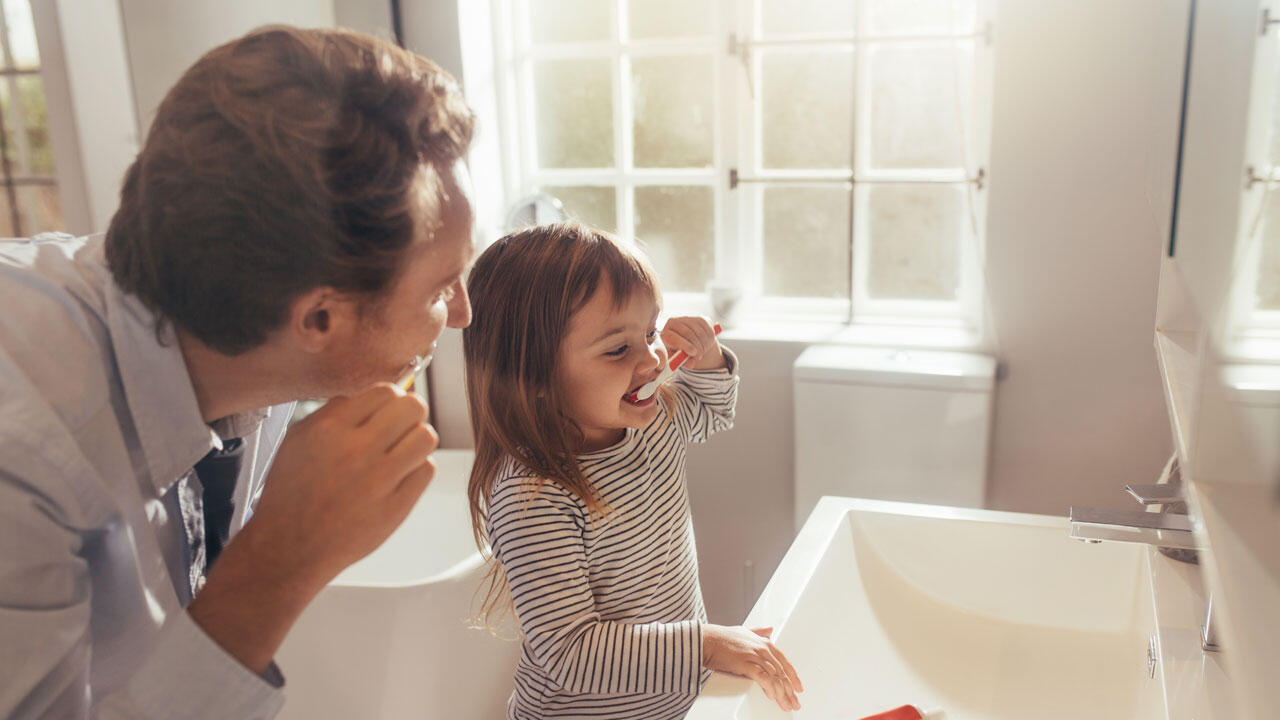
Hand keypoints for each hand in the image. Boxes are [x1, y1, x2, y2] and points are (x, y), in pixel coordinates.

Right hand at [248, 383, 437, 584]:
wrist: (289, 547)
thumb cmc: (292, 494)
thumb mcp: (298, 441)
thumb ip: (334, 413)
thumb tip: (370, 394)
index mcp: (329, 429)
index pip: (384, 391)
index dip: (391, 398)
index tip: (387, 410)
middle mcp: (355, 451)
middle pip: (413, 407)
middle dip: (409, 414)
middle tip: (400, 428)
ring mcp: (378, 481)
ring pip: (425, 436)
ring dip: (417, 440)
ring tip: (402, 452)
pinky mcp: (395, 507)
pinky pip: (426, 470)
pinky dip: (416, 469)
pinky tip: (399, 477)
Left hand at [660, 316, 724, 370]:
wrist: (687, 343)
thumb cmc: (679, 353)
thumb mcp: (678, 360)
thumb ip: (683, 362)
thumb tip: (691, 364)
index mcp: (665, 334)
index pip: (672, 337)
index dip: (684, 345)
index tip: (694, 353)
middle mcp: (673, 323)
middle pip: (687, 333)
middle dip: (697, 347)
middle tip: (699, 356)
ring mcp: (686, 319)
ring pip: (699, 332)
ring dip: (704, 344)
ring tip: (702, 352)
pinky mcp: (698, 318)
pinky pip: (707, 328)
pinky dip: (710, 338)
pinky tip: (706, 344)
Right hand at [703, 624, 802, 711]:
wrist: (707, 640)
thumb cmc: (722, 638)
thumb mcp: (744, 631)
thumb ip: (759, 631)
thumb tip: (770, 629)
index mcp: (764, 642)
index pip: (785, 662)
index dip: (793, 677)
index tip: (798, 688)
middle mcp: (763, 649)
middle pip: (782, 672)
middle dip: (790, 690)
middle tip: (794, 702)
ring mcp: (755, 656)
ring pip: (775, 677)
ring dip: (782, 694)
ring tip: (786, 705)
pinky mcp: (746, 664)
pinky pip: (763, 679)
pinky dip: (770, 689)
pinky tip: (773, 697)